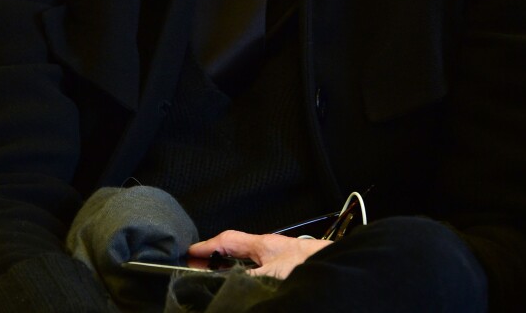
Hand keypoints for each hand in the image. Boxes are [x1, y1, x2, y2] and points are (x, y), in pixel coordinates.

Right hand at [189, 230, 331, 279]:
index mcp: (261, 244)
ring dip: (227, 267)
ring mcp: (275, 258)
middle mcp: (267, 248)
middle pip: (233, 249)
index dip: (206, 246)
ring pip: (244, 260)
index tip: (189, 253)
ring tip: (212, 277)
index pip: (227, 240)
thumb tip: (226, 282)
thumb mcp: (273, 273)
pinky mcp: (283, 269)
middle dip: (213, 257)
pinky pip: (255, 269)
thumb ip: (247, 277)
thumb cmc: (311, 264)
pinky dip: (242, 275)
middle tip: (196, 268)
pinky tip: (240, 284)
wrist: (336, 266)